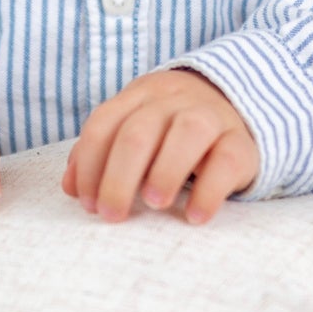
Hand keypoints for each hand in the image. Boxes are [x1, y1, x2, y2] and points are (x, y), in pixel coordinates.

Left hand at [62, 68, 258, 224]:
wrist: (234, 106)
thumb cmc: (170, 131)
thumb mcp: (135, 131)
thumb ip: (101, 154)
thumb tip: (71, 187)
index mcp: (139, 95)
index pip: (104, 123)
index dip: (90, 165)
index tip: (87, 203)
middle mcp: (173, 100)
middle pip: (138, 131)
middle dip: (118, 177)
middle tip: (112, 215)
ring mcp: (210, 116)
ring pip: (187, 132)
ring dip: (164, 171)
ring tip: (154, 205)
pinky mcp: (241, 141)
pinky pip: (227, 160)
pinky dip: (209, 191)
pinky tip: (194, 216)